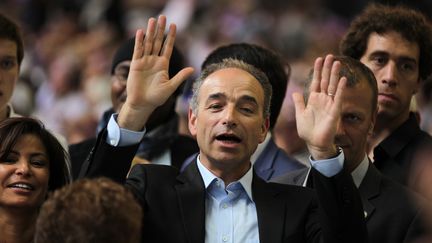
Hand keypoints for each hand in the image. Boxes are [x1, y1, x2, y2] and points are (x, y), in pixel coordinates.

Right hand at [118, 15, 193, 130]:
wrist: (142, 104)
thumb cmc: (156, 98)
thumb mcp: (170, 87)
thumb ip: (180, 77)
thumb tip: (193, 69)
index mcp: (163, 65)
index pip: (168, 47)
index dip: (171, 36)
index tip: (174, 25)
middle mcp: (154, 61)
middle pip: (158, 42)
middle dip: (160, 29)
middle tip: (163, 16)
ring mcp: (144, 62)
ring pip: (148, 44)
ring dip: (150, 32)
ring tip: (153, 20)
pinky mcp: (136, 65)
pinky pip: (138, 51)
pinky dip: (139, 41)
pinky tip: (141, 32)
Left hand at [292, 54, 345, 159]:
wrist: (314, 143)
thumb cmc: (308, 131)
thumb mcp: (300, 115)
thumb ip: (299, 103)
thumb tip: (295, 92)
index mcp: (313, 100)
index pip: (316, 82)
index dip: (317, 71)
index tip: (319, 59)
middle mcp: (322, 100)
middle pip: (325, 80)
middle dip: (327, 68)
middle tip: (330, 56)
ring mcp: (329, 104)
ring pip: (332, 86)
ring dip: (334, 74)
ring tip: (337, 62)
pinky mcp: (334, 111)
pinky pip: (338, 97)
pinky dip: (340, 88)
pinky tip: (342, 79)